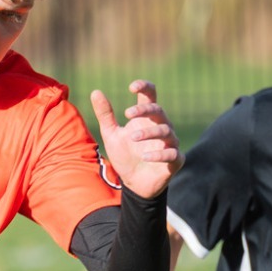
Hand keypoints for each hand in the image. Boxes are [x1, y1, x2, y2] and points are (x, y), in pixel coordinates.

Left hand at [92, 79, 180, 200]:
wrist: (134, 183)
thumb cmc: (125, 155)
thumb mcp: (111, 134)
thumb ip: (105, 114)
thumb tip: (96, 92)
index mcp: (146, 118)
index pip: (150, 96)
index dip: (144, 87)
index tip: (131, 88)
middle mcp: (160, 127)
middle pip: (159, 111)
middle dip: (144, 110)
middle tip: (127, 115)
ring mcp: (169, 143)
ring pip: (166, 131)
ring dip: (149, 133)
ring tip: (132, 138)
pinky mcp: (175, 160)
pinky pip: (172, 153)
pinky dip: (159, 154)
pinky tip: (145, 157)